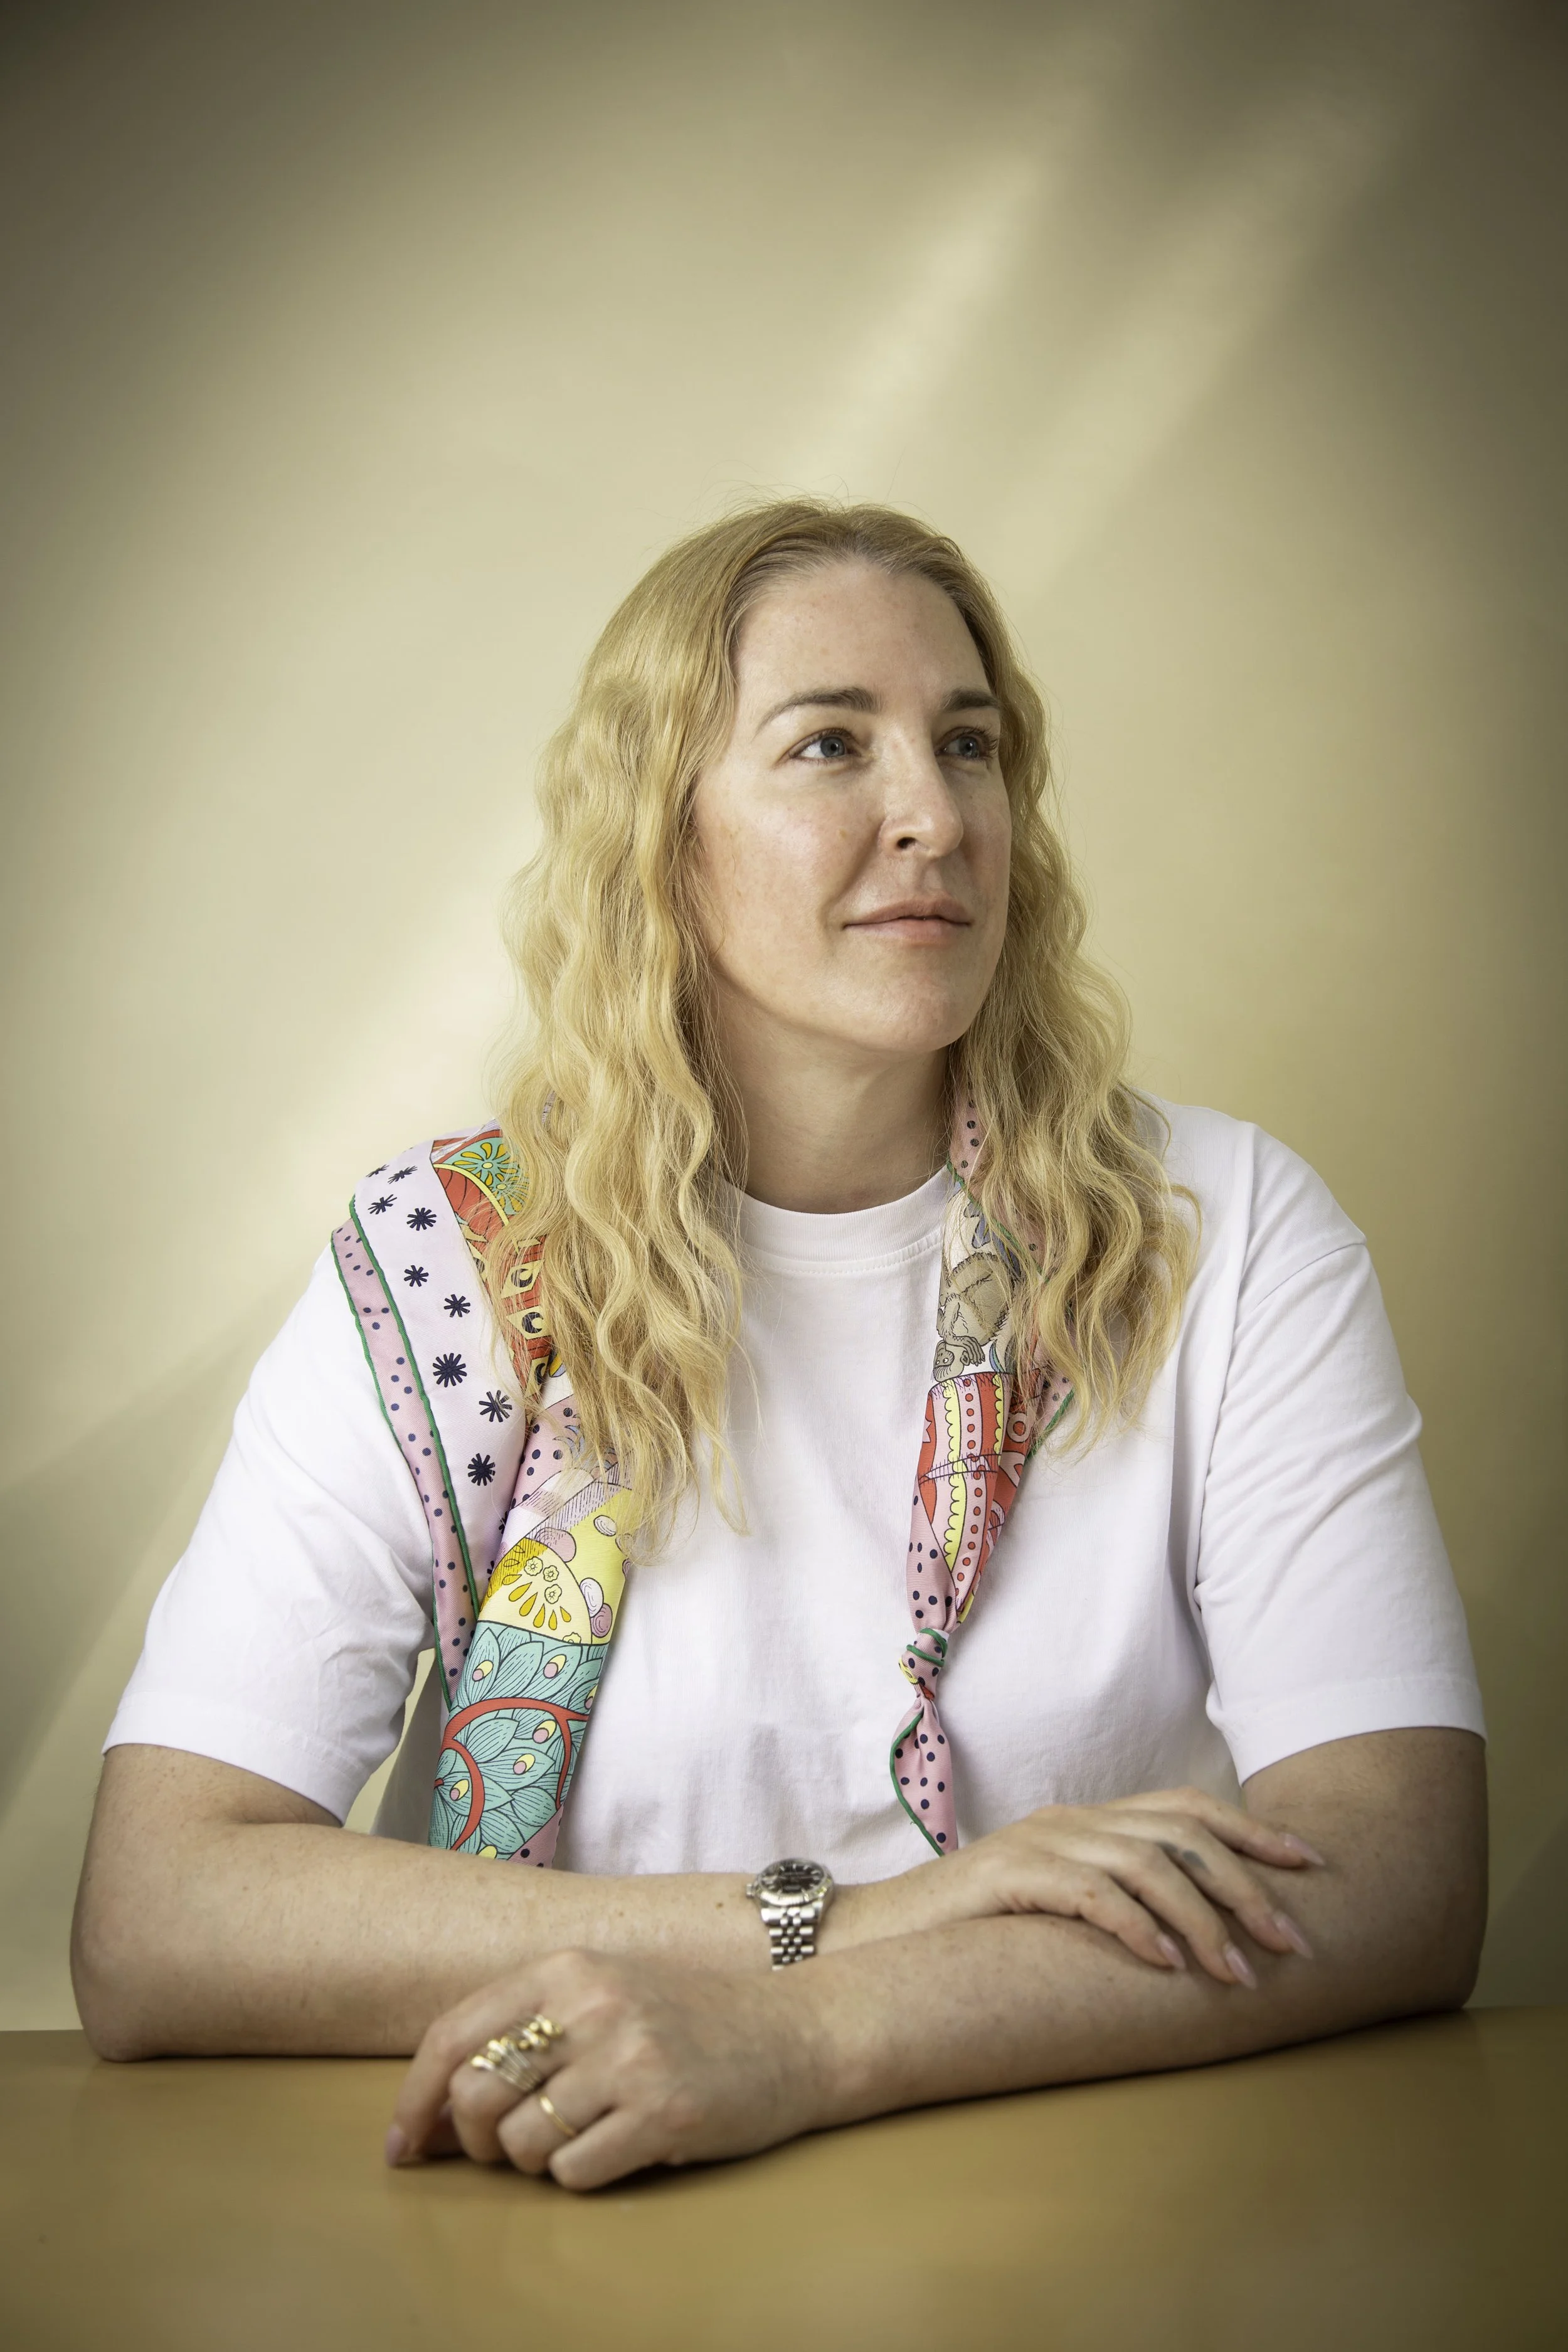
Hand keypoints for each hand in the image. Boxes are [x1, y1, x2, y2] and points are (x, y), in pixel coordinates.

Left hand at [386, 1948, 822, 2189]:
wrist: (800, 2031)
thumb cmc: (692, 2019)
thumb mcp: (607, 1992)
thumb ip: (528, 2029)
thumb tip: (434, 2110)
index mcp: (568, 1967)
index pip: (454, 2033)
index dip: (414, 2098)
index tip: (401, 2145)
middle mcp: (592, 2005)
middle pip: (476, 2094)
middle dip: (471, 2141)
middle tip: (500, 2150)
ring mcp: (629, 2059)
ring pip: (520, 2144)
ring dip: (535, 2161)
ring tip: (583, 2137)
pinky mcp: (664, 2114)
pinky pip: (575, 2174)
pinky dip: (583, 2177)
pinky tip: (621, 2149)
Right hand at [839, 1787, 1323, 1986]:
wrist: (880, 1938)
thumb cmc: (976, 1934)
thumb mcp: (1058, 1909)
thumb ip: (1113, 1901)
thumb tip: (1196, 1936)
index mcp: (1088, 1820)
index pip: (1186, 1809)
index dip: (1252, 1831)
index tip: (1309, 1864)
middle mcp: (1072, 1819)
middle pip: (1182, 1833)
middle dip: (1247, 1884)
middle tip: (1292, 1941)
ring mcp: (1040, 1843)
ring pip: (1147, 1864)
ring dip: (1203, 1920)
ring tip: (1238, 1974)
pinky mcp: (1010, 1876)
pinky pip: (1092, 1894)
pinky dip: (1138, 1928)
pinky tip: (1167, 1966)